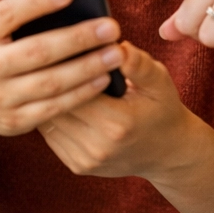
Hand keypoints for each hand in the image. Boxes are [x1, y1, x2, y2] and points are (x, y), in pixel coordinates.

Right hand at [0, 0, 123, 137]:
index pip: (7, 14)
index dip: (37, 2)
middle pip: (37, 51)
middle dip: (78, 38)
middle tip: (111, 26)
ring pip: (50, 83)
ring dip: (87, 67)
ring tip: (116, 52)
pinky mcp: (15, 121)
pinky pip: (54, 108)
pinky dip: (82, 94)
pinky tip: (104, 78)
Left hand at [37, 40, 203, 181]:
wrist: (167, 152)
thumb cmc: (162, 108)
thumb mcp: (159, 82)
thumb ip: (138, 64)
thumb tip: (118, 46)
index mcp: (118, 123)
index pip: (75, 90)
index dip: (66, 68)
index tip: (62, 49)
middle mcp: (99, 146)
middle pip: (56, 106)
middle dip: (50, 82)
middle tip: (46, 57)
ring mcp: (86, 160)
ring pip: (48, 122)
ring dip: (46, 99)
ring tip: (46, 75)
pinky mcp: (78, 166)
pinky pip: (51, 136)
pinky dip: (51, 116)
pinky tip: (55, 99)